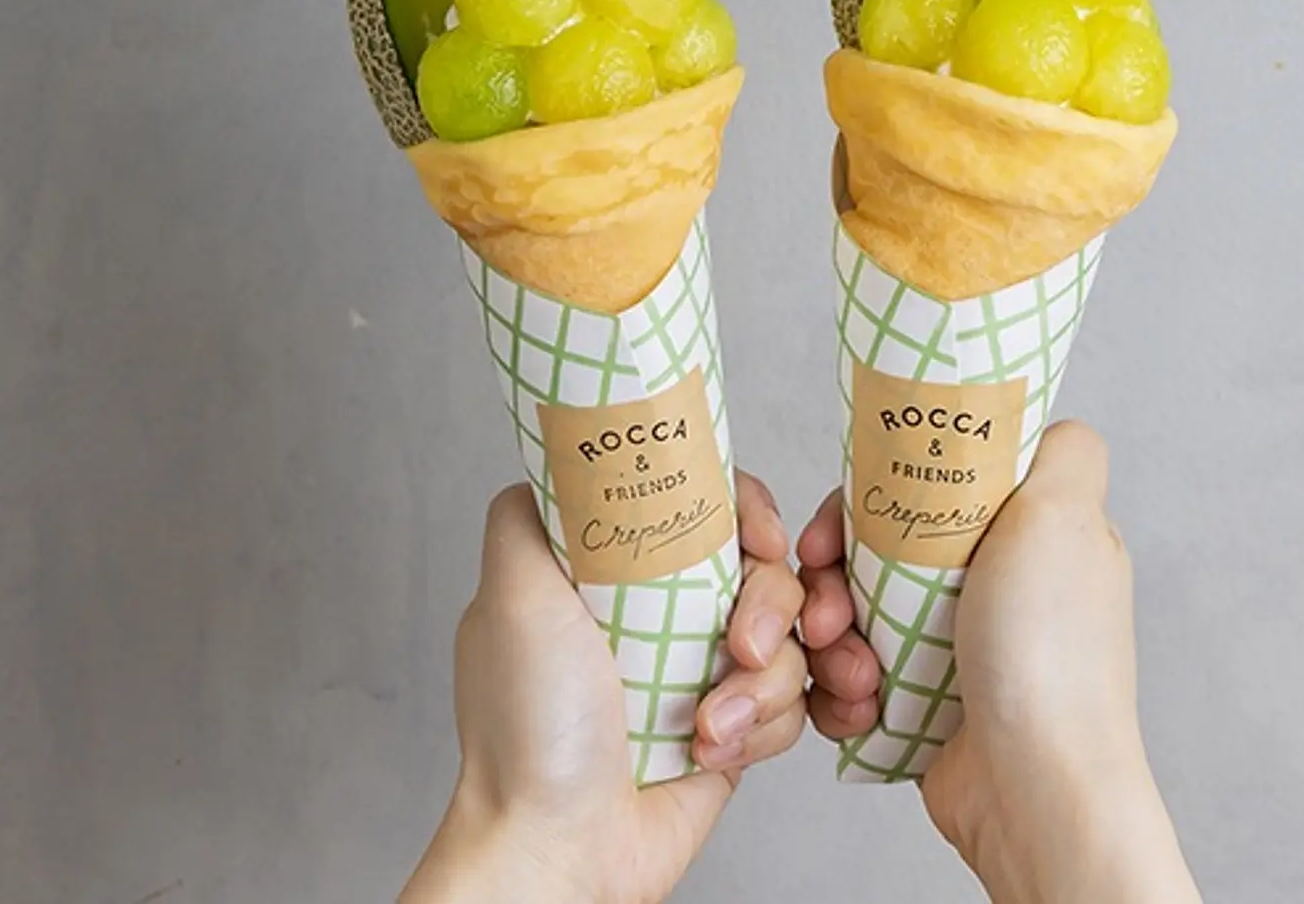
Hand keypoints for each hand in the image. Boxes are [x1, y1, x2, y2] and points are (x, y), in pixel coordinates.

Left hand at [405, 471, 806, 903]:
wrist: (562, 848)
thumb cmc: (529, 730)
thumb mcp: (511, 596)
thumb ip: (532, 513)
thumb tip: (568, 456)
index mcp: (614, 570)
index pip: (707, 503)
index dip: (749, 511)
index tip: (760, 538)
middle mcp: (659, 611)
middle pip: (766, 568)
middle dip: (772, 607)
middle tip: (739, 646)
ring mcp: (699, 668)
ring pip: (788, 638)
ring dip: (762, 683)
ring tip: (710, 721)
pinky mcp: (734, 725)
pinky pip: (793, 700)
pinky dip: (764, 725)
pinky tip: (715, 749)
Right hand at [799, 421, 1200, 903]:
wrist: (1030, 786)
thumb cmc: (1048, 654)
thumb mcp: (1066, 516)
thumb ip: (1063, 450)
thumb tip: (1042, 415)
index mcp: (1025, 532)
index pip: (928, 479)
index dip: (876, 487)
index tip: (842, 515)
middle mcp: (993, 583)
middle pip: (879, 542)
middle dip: (834, 572)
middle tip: (824, 604)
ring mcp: (957, 643)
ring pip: (856, 607)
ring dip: (832, 633)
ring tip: (847, 665)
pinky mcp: (924, 698)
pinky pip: (855, 670)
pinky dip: (843, 685)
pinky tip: (855, 700)